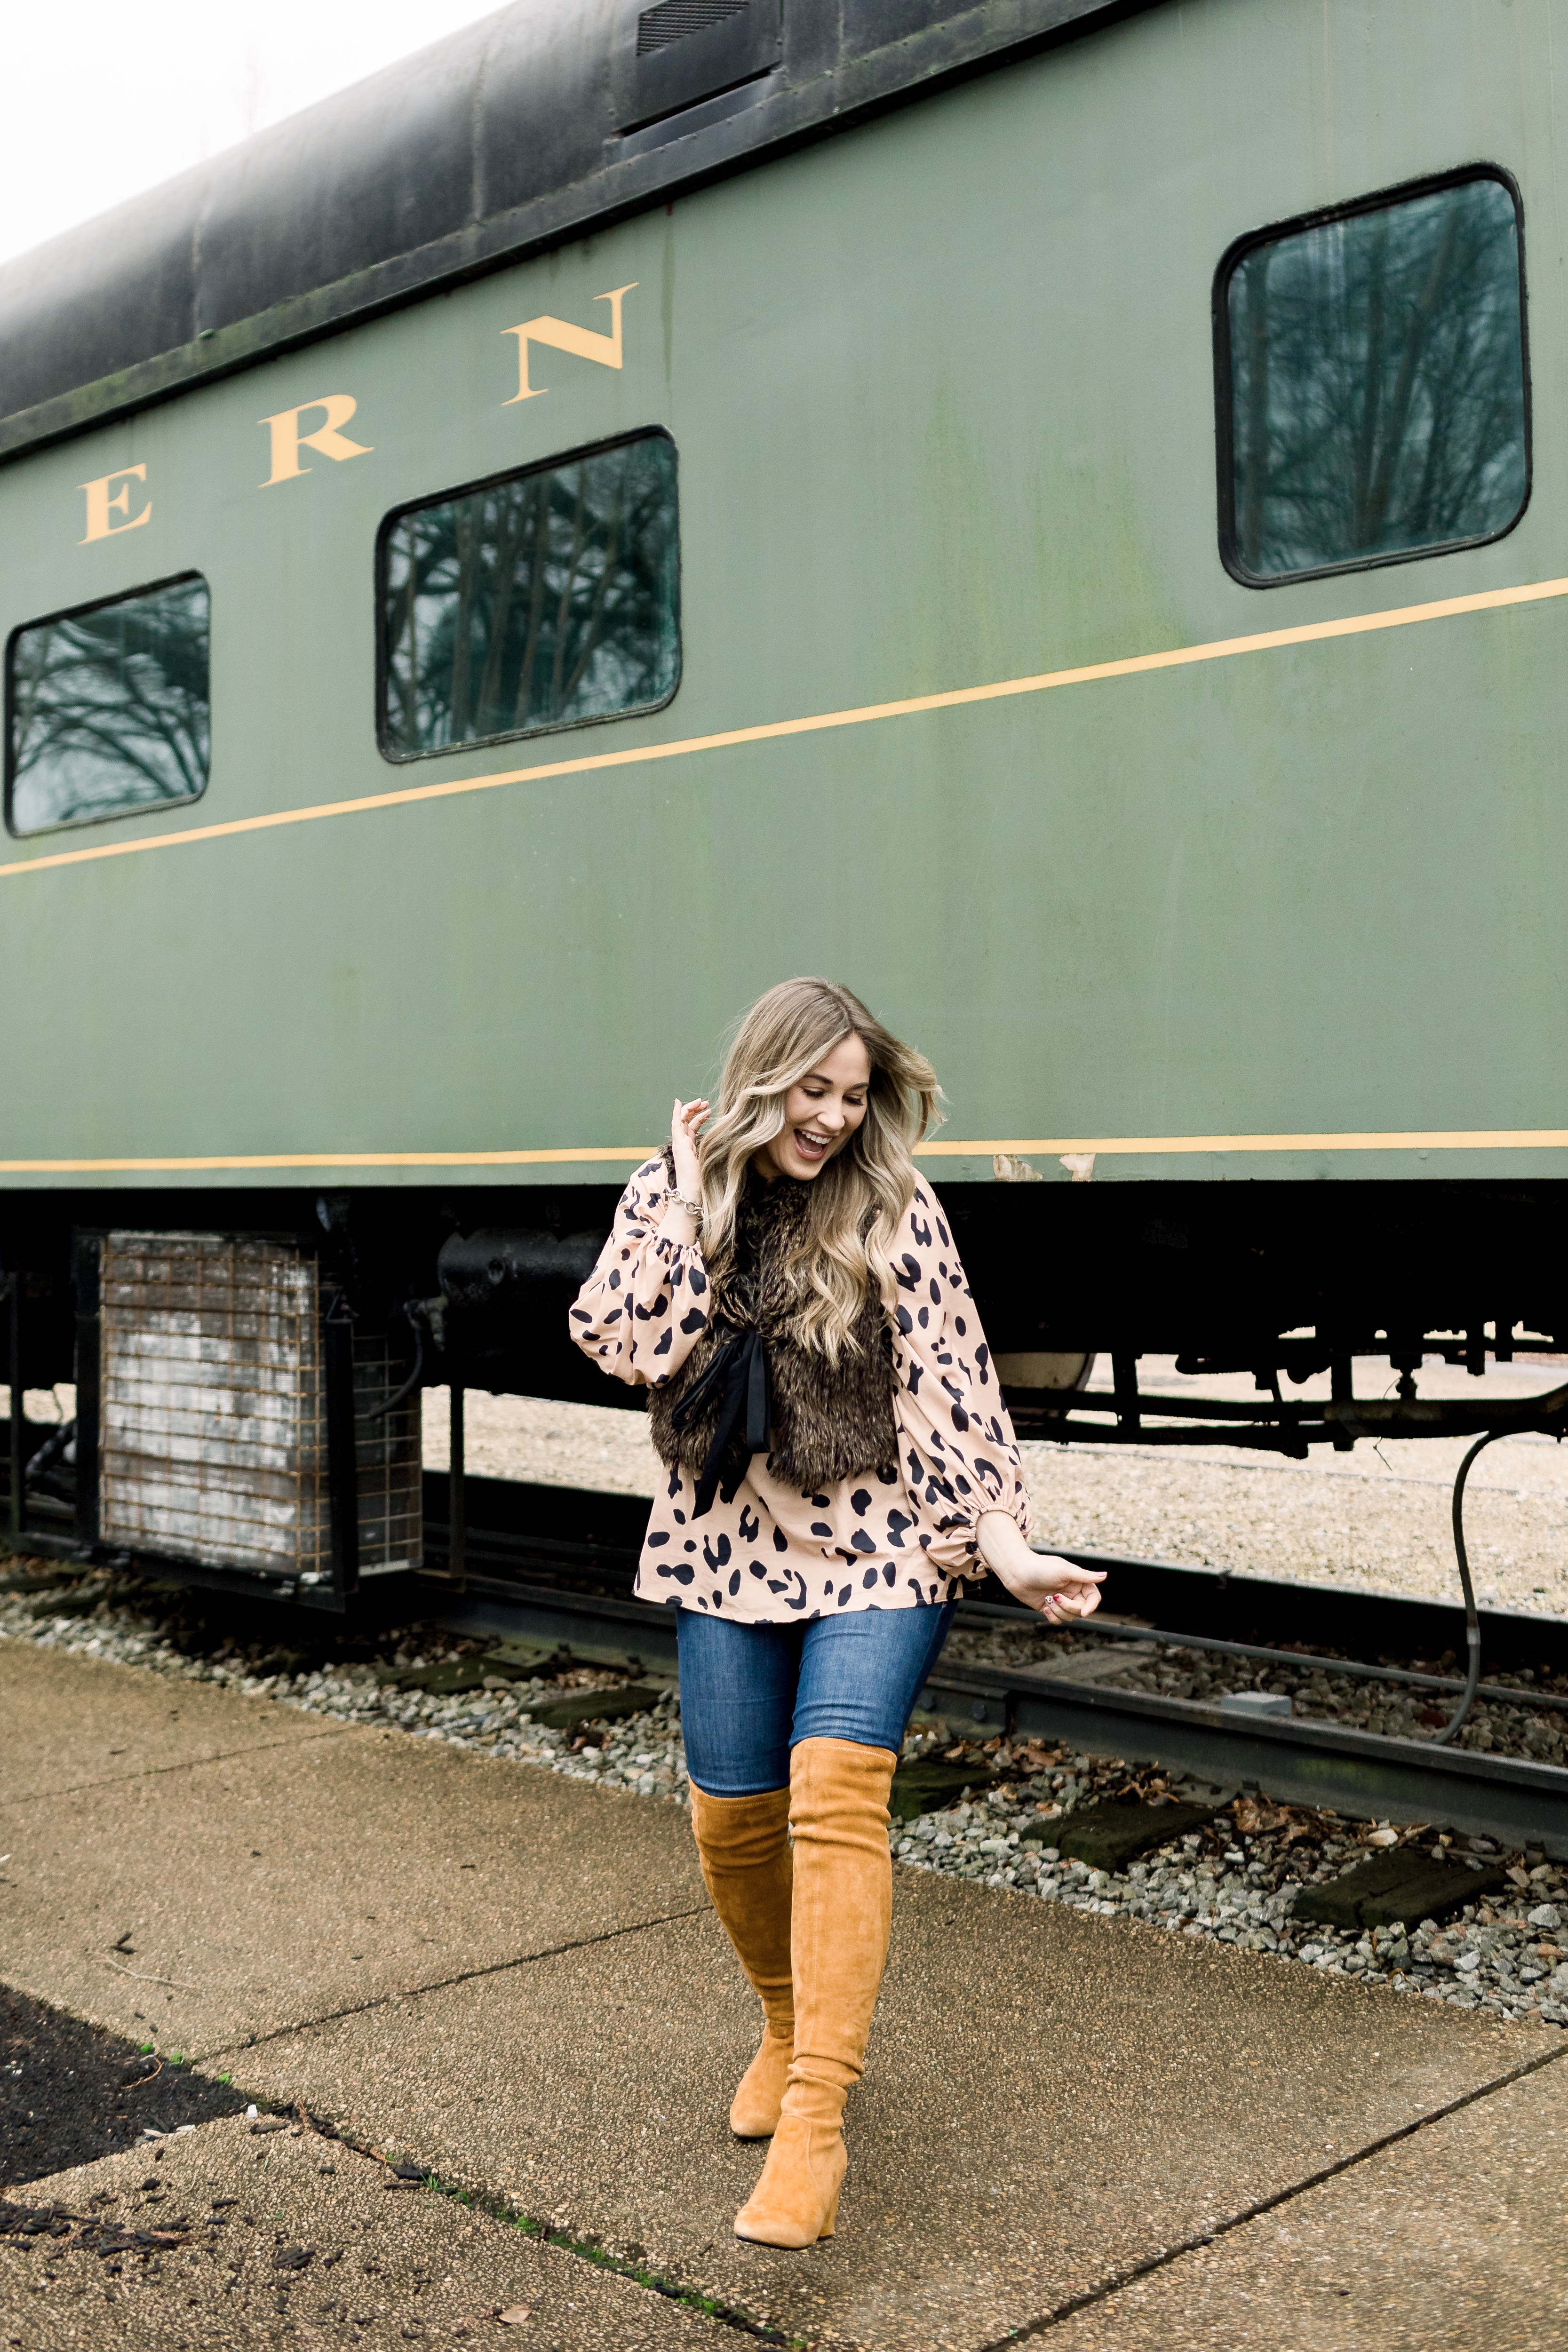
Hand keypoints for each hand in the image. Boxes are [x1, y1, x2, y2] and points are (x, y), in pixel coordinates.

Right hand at [671, 1097, 708, 1199]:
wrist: (693, 1192)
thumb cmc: (703, 1182)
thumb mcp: (711, 1162)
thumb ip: (716, 1153)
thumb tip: (730, 1146)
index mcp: (689, 1149)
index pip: (691, 1128)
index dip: (697, 1117)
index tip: (707, 1109)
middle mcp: (682, 1145)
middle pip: (685, 1122)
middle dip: (694, 1109)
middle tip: (705, 1102)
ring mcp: (679, 1144)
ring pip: (680, 1120)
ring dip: (690, 1108)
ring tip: (701, 1101)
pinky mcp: (679, 1144)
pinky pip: (676, 1124)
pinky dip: (678, 1112)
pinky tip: (679, 1103)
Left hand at [975, 1510, 1104, 1623]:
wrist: (1016, 1571)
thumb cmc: (1040, 1567)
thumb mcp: (1064, 1570)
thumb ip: (1085, 1576)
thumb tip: (1105, 1575)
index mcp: (1077, 1581)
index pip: (1093, 1597)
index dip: (1091, 1606)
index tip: (1084, 1612)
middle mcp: (1071, 1591)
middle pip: (1081, 1609)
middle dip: (1069, 1607)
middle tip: (1055, 1598)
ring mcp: (1060, 1600)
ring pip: (1069, 1617)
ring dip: (1059, 1612)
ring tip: (1047, 1601)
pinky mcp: (1048, 1608)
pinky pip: (1057, 1620)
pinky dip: (1052, 1617)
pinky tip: (1044, 1607)